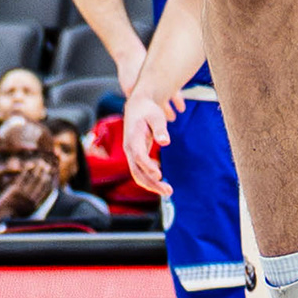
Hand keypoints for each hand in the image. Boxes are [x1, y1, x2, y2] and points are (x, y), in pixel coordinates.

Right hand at [120, 81, 177, 196]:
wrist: (137, 106)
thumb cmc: (148, 110)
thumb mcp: (156, 116)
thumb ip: (160, 129)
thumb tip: (165, 142)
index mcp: (133, 138)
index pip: (138, 156)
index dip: (148, 166)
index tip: (159, 176)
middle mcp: (129, 149)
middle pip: (137, 171)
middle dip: (151, 183)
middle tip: (169, 191)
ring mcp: (130, 154)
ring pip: (138, 174)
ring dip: (151, 184)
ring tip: (168, 191)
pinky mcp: (135, 156)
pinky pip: (140, 171)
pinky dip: (150, 179)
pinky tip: (162, 183)